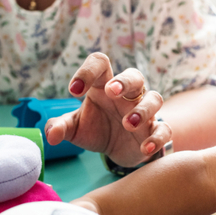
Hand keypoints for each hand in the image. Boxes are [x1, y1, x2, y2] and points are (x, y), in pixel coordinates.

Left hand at [44, 53, 171, 166]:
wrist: (117, 151)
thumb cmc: (96, 129)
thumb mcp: (74, 128)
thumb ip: (60, 127)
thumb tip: (51, 135)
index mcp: (104, 86)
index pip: (100, 64)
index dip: (87, 71)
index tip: (73, 90)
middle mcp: (127, 95)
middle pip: (134, 75)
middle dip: (124, 81)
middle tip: (111, 92)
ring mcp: (144, 111)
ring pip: (154, 98)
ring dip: (142, 110)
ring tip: (127, 124)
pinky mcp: (154, 131)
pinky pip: (164, 129)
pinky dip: (157, 137)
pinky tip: (144, 148)